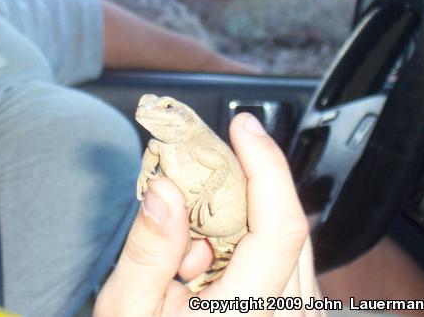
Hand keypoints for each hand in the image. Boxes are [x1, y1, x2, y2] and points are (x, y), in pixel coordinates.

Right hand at [94, 113, 323, 315]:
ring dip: (240, 214)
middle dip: (241, 185)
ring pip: (285, 236)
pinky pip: (281, 254)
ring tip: (190, 238)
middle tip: (193, 174)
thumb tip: (165, 187)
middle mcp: (287, 316)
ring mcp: (296, 315)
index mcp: (247, 316)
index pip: (279, 226)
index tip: (243, 126)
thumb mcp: (128, 310)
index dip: (266, 164)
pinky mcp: (293, 311)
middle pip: (284, 222)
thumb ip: (148, 250)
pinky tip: (206, 256)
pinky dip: (245, 236)